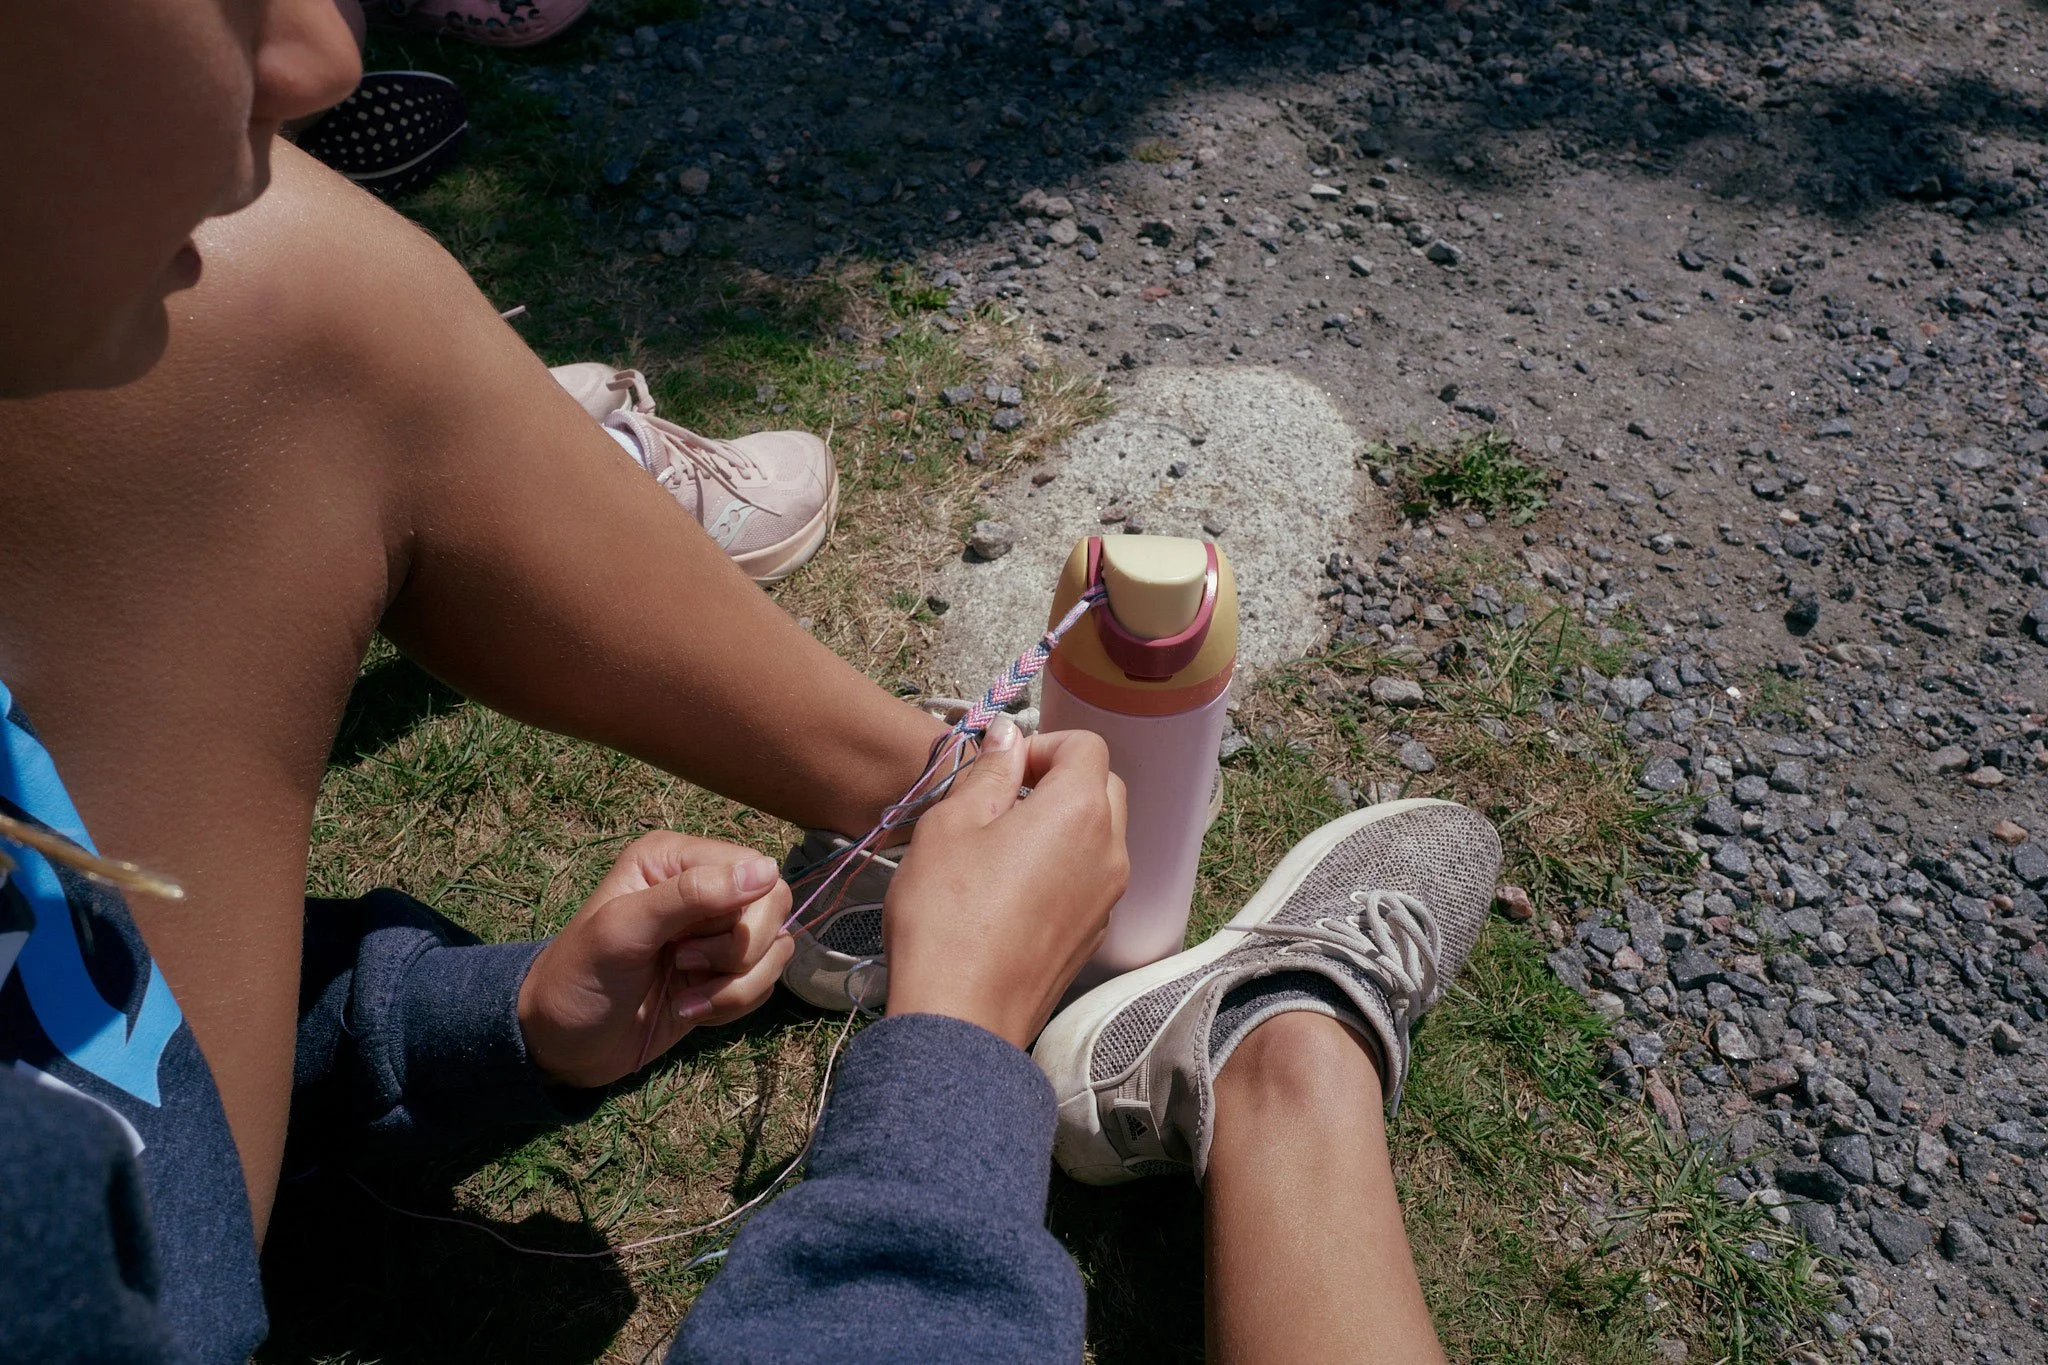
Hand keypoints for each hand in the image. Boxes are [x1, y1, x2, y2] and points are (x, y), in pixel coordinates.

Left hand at [518, 833, 794, 1088]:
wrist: (562, 1045)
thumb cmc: (579, 978)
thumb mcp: (624, 930)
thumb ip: (691, 895)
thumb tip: (767, 869)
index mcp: (675, 859)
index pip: (754, 870)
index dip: (740, 913)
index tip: (686, 943)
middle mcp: (703, 889)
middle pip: (774, 907)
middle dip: (738, 953)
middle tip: (684, 965)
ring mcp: (716, 934)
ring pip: (776, 949)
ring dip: (736, 986)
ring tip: (685, 998)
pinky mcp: (725, 974)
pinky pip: (765, 982)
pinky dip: (734, 1004)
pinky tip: (690, 1010)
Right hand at [883, 716, 1128, 1049]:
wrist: (961, 1018)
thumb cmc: (946, 918)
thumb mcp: (951, 825)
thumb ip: (988, 771)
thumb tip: (1007, 737)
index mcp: (1080, 812)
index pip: (1086, 746)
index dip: (1042, 745)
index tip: (1001, 770)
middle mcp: (1110, 851)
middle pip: (1102, 787)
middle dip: (1057, 781)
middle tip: (1000, 803)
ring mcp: (1108, 897)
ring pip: (1099, 835)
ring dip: (1060, 825)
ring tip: (999, 850)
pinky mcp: (1094, 935)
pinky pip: (1089, 879)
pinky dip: (1062, 868)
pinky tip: (1009, 893)